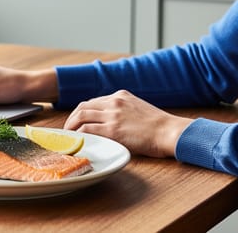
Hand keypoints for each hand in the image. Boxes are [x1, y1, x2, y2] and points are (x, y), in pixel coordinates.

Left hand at [63, 90, 192, 157]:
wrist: (169, 131)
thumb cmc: (159, 126)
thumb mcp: (139, 109)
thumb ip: (124, 111)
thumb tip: (112, 122)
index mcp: (120, 95)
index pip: (94, 101)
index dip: (82, 112)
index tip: (78, 120)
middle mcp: (114, 102)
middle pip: (83, 106)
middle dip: (72, 117)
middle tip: (68, 129)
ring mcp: (112, 115)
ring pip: (81, 116)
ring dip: (71, 126)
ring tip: (68, 136)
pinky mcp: (112, 130)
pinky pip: (87, 130)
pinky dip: (78, 134)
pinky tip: (76, 141)